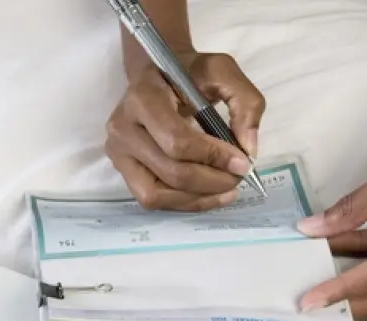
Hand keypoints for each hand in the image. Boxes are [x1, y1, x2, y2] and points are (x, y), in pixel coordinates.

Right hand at [105, 51, 264, 210]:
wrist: (156, 73)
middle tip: (238, 178)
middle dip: (212, 181)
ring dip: (198, 198)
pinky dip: (183, 202)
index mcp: (143, 98)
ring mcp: (118, 151)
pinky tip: (206, 194)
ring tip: (226, 190)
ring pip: (158, 194)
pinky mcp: (121, 168)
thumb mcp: (223, 72)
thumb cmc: (189, 72)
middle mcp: (122, 127)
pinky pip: (151, 199)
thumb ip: (246, 103)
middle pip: (171, 172)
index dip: (213, 158)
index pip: (178, 142)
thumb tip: (248, 149)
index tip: (243, 162)